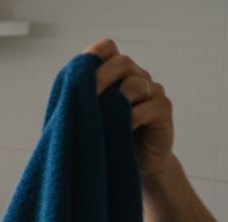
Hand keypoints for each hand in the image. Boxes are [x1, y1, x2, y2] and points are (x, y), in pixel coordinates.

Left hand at [84, 39, 173, 176]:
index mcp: (115, 74)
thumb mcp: (89, 120)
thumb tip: (64, 95)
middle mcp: (135, 77)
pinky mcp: (163, 109)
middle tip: (87, 98)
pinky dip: (133, 118)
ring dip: (117, 99)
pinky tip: (123, 131)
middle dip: (101, 77)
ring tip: (104, 119)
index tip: (78, 74)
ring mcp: (151, 91)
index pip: (107, 48)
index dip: (94, 54)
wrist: (133, 166)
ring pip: (135, 83)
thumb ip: (80, 103)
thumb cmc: (106, 141)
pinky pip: (150, 106)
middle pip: (121, 62)